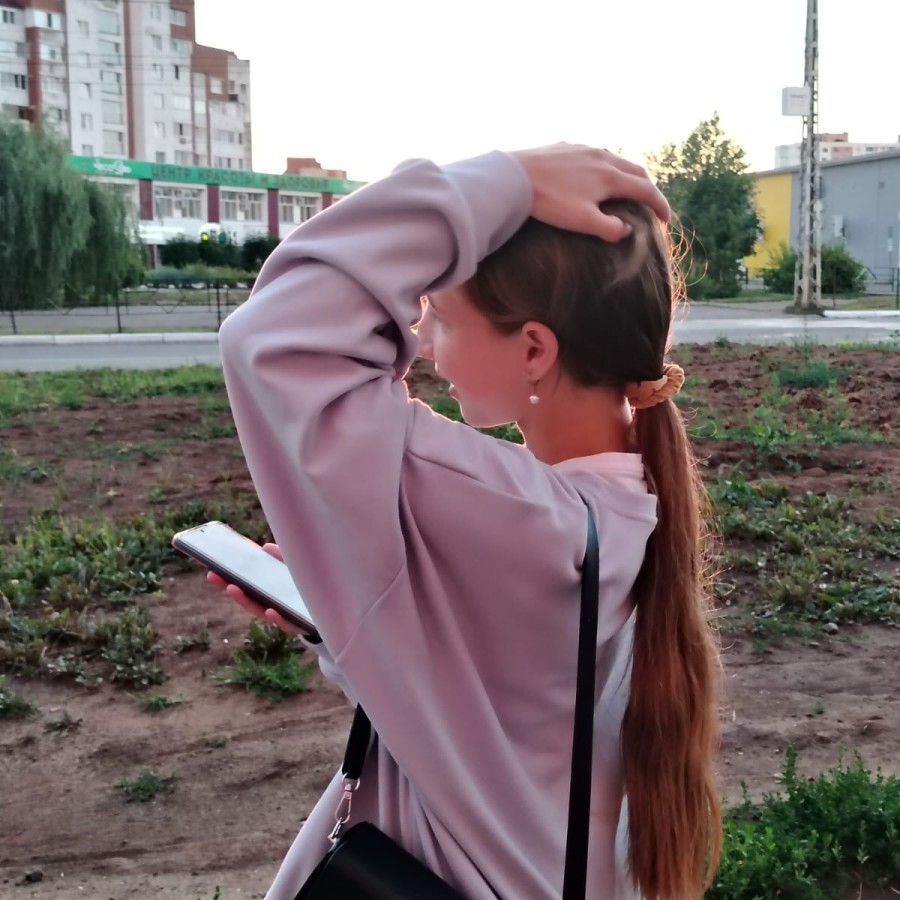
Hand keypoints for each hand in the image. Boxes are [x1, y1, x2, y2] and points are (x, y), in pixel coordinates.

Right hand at [206, 543, 303, 635]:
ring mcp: (280, 615)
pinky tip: (270, 610)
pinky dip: (277, 616)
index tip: (212, 565)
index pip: (245, 582)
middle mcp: (269, 604)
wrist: (328, 614)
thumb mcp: (294, 571)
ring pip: (259, 609)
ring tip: (232, 588)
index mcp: (267, 591)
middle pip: (245, 595)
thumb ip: (282, 559)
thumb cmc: (306, 590)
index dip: (229, 574)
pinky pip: (285, 622)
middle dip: (227, 585)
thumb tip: (266, 547)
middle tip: (212, 574)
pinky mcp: (295, 624)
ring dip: (244, 600)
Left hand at [511, 143, 669, 241]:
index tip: (666, 220)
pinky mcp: (566, 146)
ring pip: (615, 159)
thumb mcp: (582, 221)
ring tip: (625, 190)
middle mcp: (602, 156)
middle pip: (635, 170)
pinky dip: (605, 166)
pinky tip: (594, 175)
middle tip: (649, 205)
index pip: (646, 189)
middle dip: (647, 188)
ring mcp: (583, 148)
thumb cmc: (549, 202)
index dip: (660, 205)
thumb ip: (609, 228)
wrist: (514, 176)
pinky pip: (594, 154)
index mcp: (610, 176)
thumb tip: (627, 230)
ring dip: (626, 175)